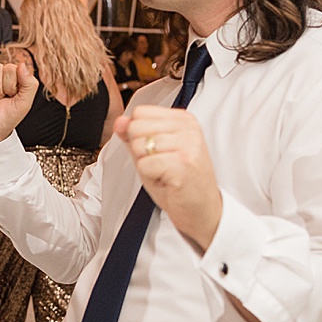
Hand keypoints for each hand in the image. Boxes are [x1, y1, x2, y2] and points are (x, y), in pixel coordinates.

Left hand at [116, 104, 223, 250]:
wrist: (201, 208)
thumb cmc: (179, 181)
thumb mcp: (153, 153)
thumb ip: (135, 135)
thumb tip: (119, 121)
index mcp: (183, 119)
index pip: (140, 112)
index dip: (138, 135)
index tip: (158, 151)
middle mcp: (188, 128)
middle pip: (136, 127)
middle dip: (140, 151)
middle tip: (160, 165)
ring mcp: (188, 144)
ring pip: (138, 146)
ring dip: (146, 166)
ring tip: (164, 173)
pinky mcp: (183, 163)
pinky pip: (144, 164)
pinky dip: (150, 177)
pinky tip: (167, 180)